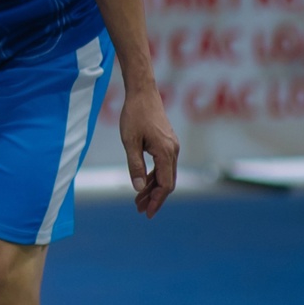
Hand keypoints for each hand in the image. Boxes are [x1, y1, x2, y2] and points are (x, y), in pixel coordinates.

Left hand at [119, 83, 177, 218]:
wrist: (142, 92)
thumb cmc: (134, 114)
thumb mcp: (130, 141)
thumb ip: (134, 165)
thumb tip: (137, 189)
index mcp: (166, 152)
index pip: (165, 184)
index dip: (157, 200)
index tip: (147, 213)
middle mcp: (173, 151)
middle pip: (167, 182)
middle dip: (154, 197)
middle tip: (140, 210)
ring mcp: (172, 146)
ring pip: (165, 174)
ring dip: (153, 187)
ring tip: (139, 200)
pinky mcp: (167, 142)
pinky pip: (163, 165)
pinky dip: (153, 175)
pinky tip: (143, 182)